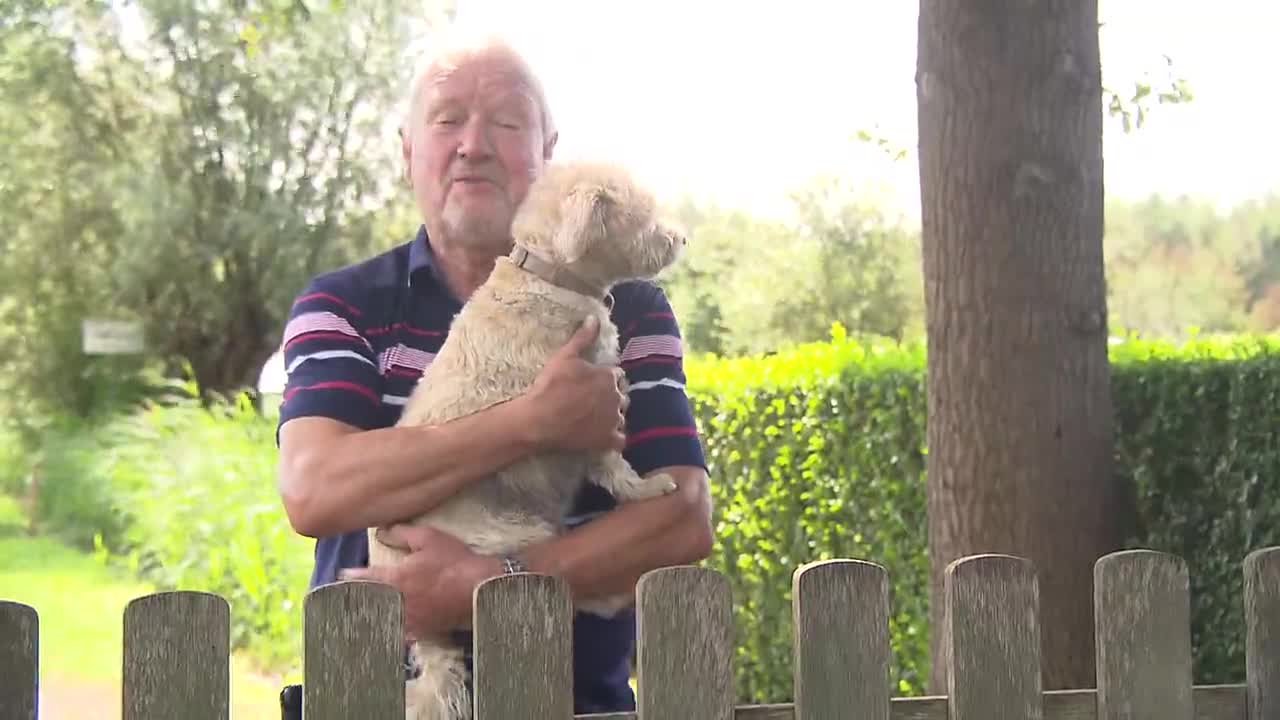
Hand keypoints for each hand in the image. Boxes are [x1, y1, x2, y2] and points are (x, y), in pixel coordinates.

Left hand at [339, 524, 499, 640]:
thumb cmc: (455, 560)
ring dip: (372, 616)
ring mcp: (409, 619)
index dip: (351, 575)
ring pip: (383, 620)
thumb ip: (401, 533)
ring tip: (360, 616)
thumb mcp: (428, 538)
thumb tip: (380, 532)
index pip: (365, 577)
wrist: (479, 588)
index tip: (342, 574)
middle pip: (369, 602)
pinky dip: (391, 633)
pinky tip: (387, 634)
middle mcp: (397, 601)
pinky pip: (400, 635)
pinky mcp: (423, 630)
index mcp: (395, 578)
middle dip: (357, 598)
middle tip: (344, 598)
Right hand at [521, 314, 628, 452]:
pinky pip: (620, 439)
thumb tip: (594, 317)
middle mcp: (616, 397)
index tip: (592, 382)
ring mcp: (613, 420)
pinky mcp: (607, 439)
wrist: (539, 419)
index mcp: (608, 377)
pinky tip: (604, 436)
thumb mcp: (565, 356)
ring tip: (597, 418)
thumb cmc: (551, 386)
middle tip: (592, 401)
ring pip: (621, 416)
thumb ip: (582, 337)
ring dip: (613, 416)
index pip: (616, 375)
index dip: (605, 378)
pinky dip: (615, 437)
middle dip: (611, 396)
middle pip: (621, 395)